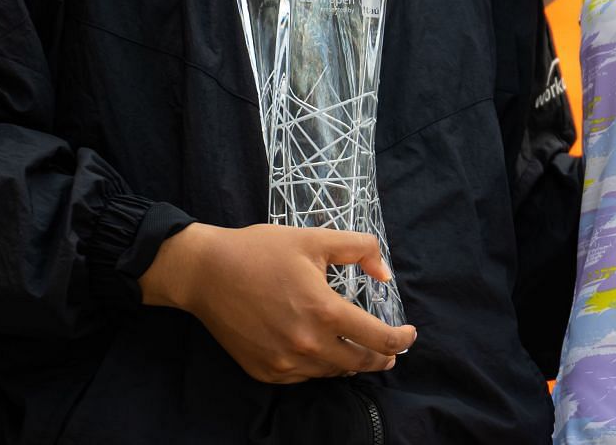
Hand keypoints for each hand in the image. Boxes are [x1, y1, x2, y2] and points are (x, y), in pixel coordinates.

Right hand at [139, 223, 416, 382]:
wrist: (206, 273)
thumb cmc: (261, 251)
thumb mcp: (314, 239)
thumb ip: (359, 249)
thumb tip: (385, 274)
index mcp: (324, 311)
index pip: (378, 338)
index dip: (401, 339)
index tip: (409, 335)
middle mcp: (307, 344)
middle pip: (359, 363)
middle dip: (381, 357)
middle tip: (390, 351)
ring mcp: (284, 362)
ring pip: (332, 373)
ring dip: (351, 363)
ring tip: (358, 351)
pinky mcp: (265, 371)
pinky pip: (304, 377)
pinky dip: (319, 367)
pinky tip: (321, 353)